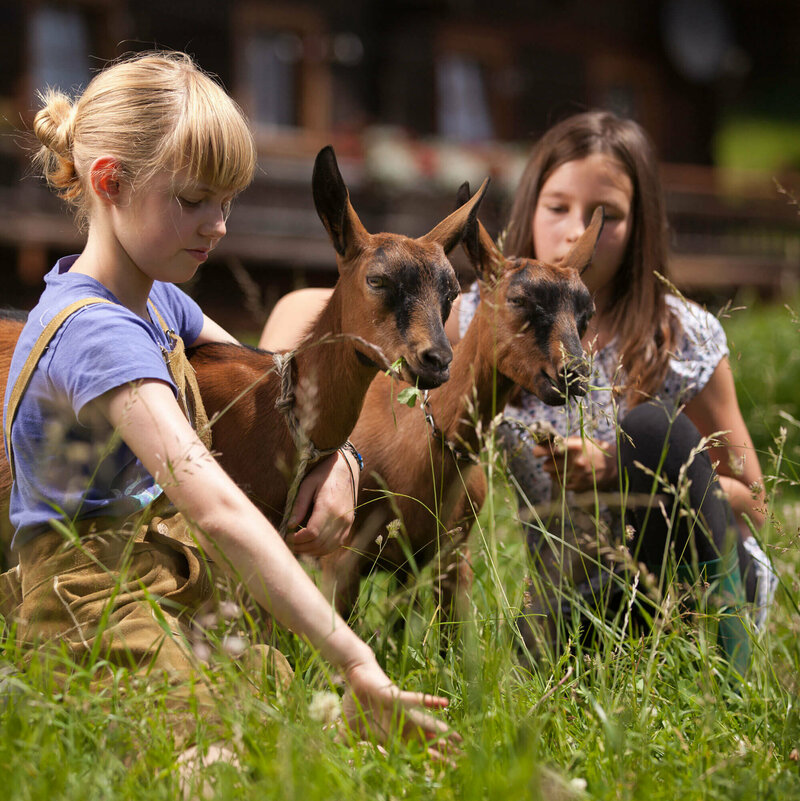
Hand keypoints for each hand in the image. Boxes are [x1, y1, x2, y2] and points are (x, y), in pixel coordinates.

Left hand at [284, 450, 357, 556]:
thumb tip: (290, 526)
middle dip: (302, 547)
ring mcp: (347, 523)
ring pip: (328, 548)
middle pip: (319, 543)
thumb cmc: (324, 473)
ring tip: (299, 546)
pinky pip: (336, 544)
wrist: (347, 468)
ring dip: (312, 551)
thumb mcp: (307, 485)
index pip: (312, 533)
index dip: (297, 539)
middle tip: (289, 543)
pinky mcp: (349, 525)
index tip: (287, 536)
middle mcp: (340, 517)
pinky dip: (323, 549)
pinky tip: (312, 544)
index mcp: (328, 506)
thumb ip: (299, 506)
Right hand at [342, 658, 460, 761]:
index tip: (444, 772)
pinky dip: (428, 702)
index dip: (427, 762)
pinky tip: (443, 704)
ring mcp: (400, 710)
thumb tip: (337, 756)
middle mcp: (400, 723)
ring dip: (442, 731)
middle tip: (460, 762)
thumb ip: (348, 744)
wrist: (354, 677)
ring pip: (425, 724)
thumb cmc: (356, 701)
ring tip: (459, 739)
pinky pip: (415, 700)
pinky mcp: (396, 697)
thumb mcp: (351, 730)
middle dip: (441, 752)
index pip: (413, 751)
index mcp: (392, 734)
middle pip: (425, 741)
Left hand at [533, 435, 616, 490]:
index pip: (551, 448)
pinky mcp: (579, 486)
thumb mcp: (583, 441)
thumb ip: (565, 442)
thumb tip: (543, 442)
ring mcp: (578, 476)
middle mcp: (576, 461)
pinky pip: (560, 483)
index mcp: (577, 446)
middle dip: (548, 462)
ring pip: (552, 475)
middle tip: (553, 459)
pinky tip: (568, 474)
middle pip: (547, 465)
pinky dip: (561, 479)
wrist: (617, 466)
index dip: (539, 450)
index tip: (536, 451)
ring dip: (553, 471)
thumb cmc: (597, 450)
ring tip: (563, 467)